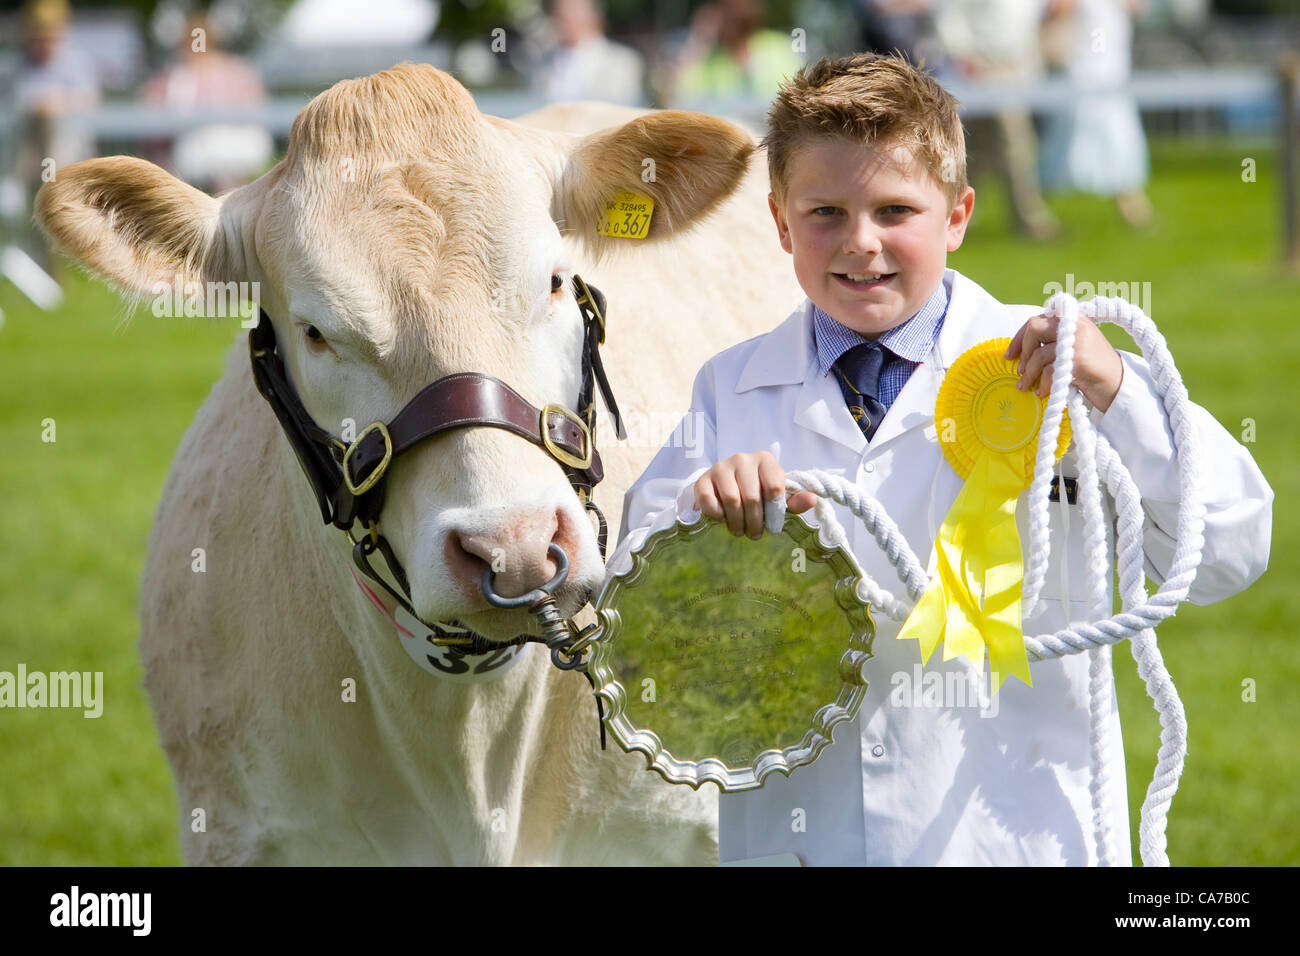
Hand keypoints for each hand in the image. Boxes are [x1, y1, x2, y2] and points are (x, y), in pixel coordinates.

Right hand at [694, 451, 816, 538]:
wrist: (726, 484)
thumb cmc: (757, 492)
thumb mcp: (777, 497)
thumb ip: (795, 501)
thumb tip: (812, 500)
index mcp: (765, 459)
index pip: (774, 488)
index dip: (774, 512)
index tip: (773, 526)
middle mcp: (743, 458)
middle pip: (752, 497)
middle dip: (755, 522)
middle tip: (754, 535)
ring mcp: (721, 467)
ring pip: (732, 501)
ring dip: (737, 523)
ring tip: (740, 530)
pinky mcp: (702, 479)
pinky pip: (709, 502)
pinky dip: (717, 516)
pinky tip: (723, 519)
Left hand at [1005, 313, 1123, 412]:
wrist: (1119, 385)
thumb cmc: (1093, 370)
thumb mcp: (1074, 348)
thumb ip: (1054, 341)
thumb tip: (1022, 350)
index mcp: (1072, 319)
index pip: (1037, 319)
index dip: (1019, 337)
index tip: (1010, 355)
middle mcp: (1075, 325)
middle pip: (1034, 328)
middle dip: (1023, 351)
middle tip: (1019, 370)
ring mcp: (1077, 341)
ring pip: (1038, 354)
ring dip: (1028, 373)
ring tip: (1026, 386)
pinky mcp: (1078, 360)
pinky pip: (1049, 371)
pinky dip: (1043, 384)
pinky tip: (1043, 392)